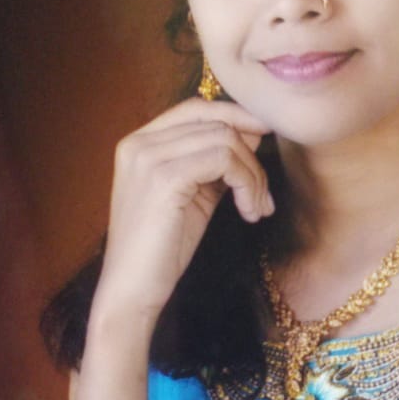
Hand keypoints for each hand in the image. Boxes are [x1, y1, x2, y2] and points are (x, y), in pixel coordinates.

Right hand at [95, 97, 273, 321]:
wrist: (132, 291)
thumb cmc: (162, 249)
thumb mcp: (193, 194)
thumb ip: (215, 162)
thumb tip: (254, 132)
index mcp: (140, 143)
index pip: (197, 108)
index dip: (237, 117)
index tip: (266, 139)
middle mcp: (139, 142)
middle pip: (215, 121)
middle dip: (251, 154)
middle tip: (263, 194)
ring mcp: (148, 157)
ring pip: (225, 139)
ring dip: (253, 175)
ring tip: (256, 208)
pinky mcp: (164, 177)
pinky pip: (224, 160)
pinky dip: (246, 184)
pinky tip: (248, 212)